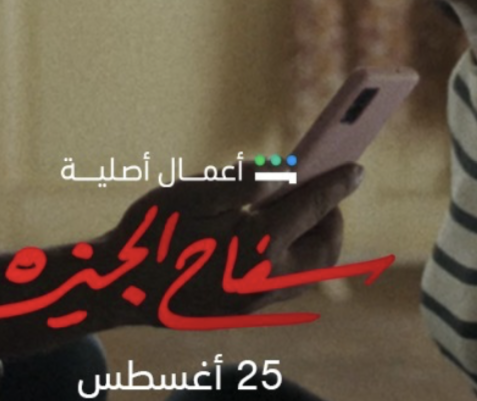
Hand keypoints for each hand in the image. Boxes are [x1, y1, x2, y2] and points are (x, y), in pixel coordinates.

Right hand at [97, 162, 361, 324]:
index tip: (356, 166)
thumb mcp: (193, 190)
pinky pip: (286, 281)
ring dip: (312, 237)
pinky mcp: (243, 308)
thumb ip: (244, 180)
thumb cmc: (153, 231)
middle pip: (324, 250)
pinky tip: (270, 230)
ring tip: (298, 206)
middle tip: (320, 188)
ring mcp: (255, 299)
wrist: (120, 287)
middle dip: (331, 217)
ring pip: (308, 270)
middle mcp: (264, 279)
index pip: (312, 207)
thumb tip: (285, 170)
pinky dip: (291, 253)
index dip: (337, 183)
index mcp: (256, 245)